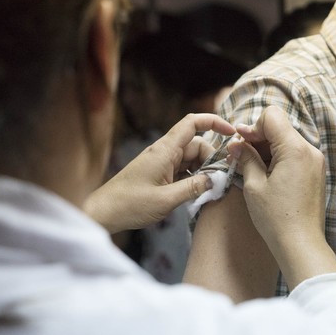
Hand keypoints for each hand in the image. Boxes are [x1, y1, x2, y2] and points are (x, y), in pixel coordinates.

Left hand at [86, 113, 235, 232]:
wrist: (104, 212)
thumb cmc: (130, 204)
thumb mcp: (166, 200)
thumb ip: (194, 188)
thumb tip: (216, 180)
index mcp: (165, 150)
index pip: (192, 123)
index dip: (214, 122)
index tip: (232, 132)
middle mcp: (164, 152)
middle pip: (196, 144)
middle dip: (212, 159)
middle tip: (220, 180)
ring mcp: (161, 163)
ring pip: (191, 158)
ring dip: (203, 171)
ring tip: (209, 190)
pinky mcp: (159, 174)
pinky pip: (182, 170)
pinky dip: (193, 178)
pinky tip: (197, 193)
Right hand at [228, 106, 335, 287]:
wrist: (301, 244)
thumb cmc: (276, 218)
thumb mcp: (254, 185)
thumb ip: (246, 158)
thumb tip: (236, 143)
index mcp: (295, 149)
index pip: (272, 116)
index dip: (253, 127)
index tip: (242, 144)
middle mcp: (310, 150)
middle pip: (280, 127)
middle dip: (258, 137)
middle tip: (239, 155)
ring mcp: (315, 162)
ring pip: (287, 141)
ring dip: (267, 149)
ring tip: (249, 167)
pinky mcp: (315, 173)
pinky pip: (294, 155)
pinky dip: (278, 158)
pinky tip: (264, 174)